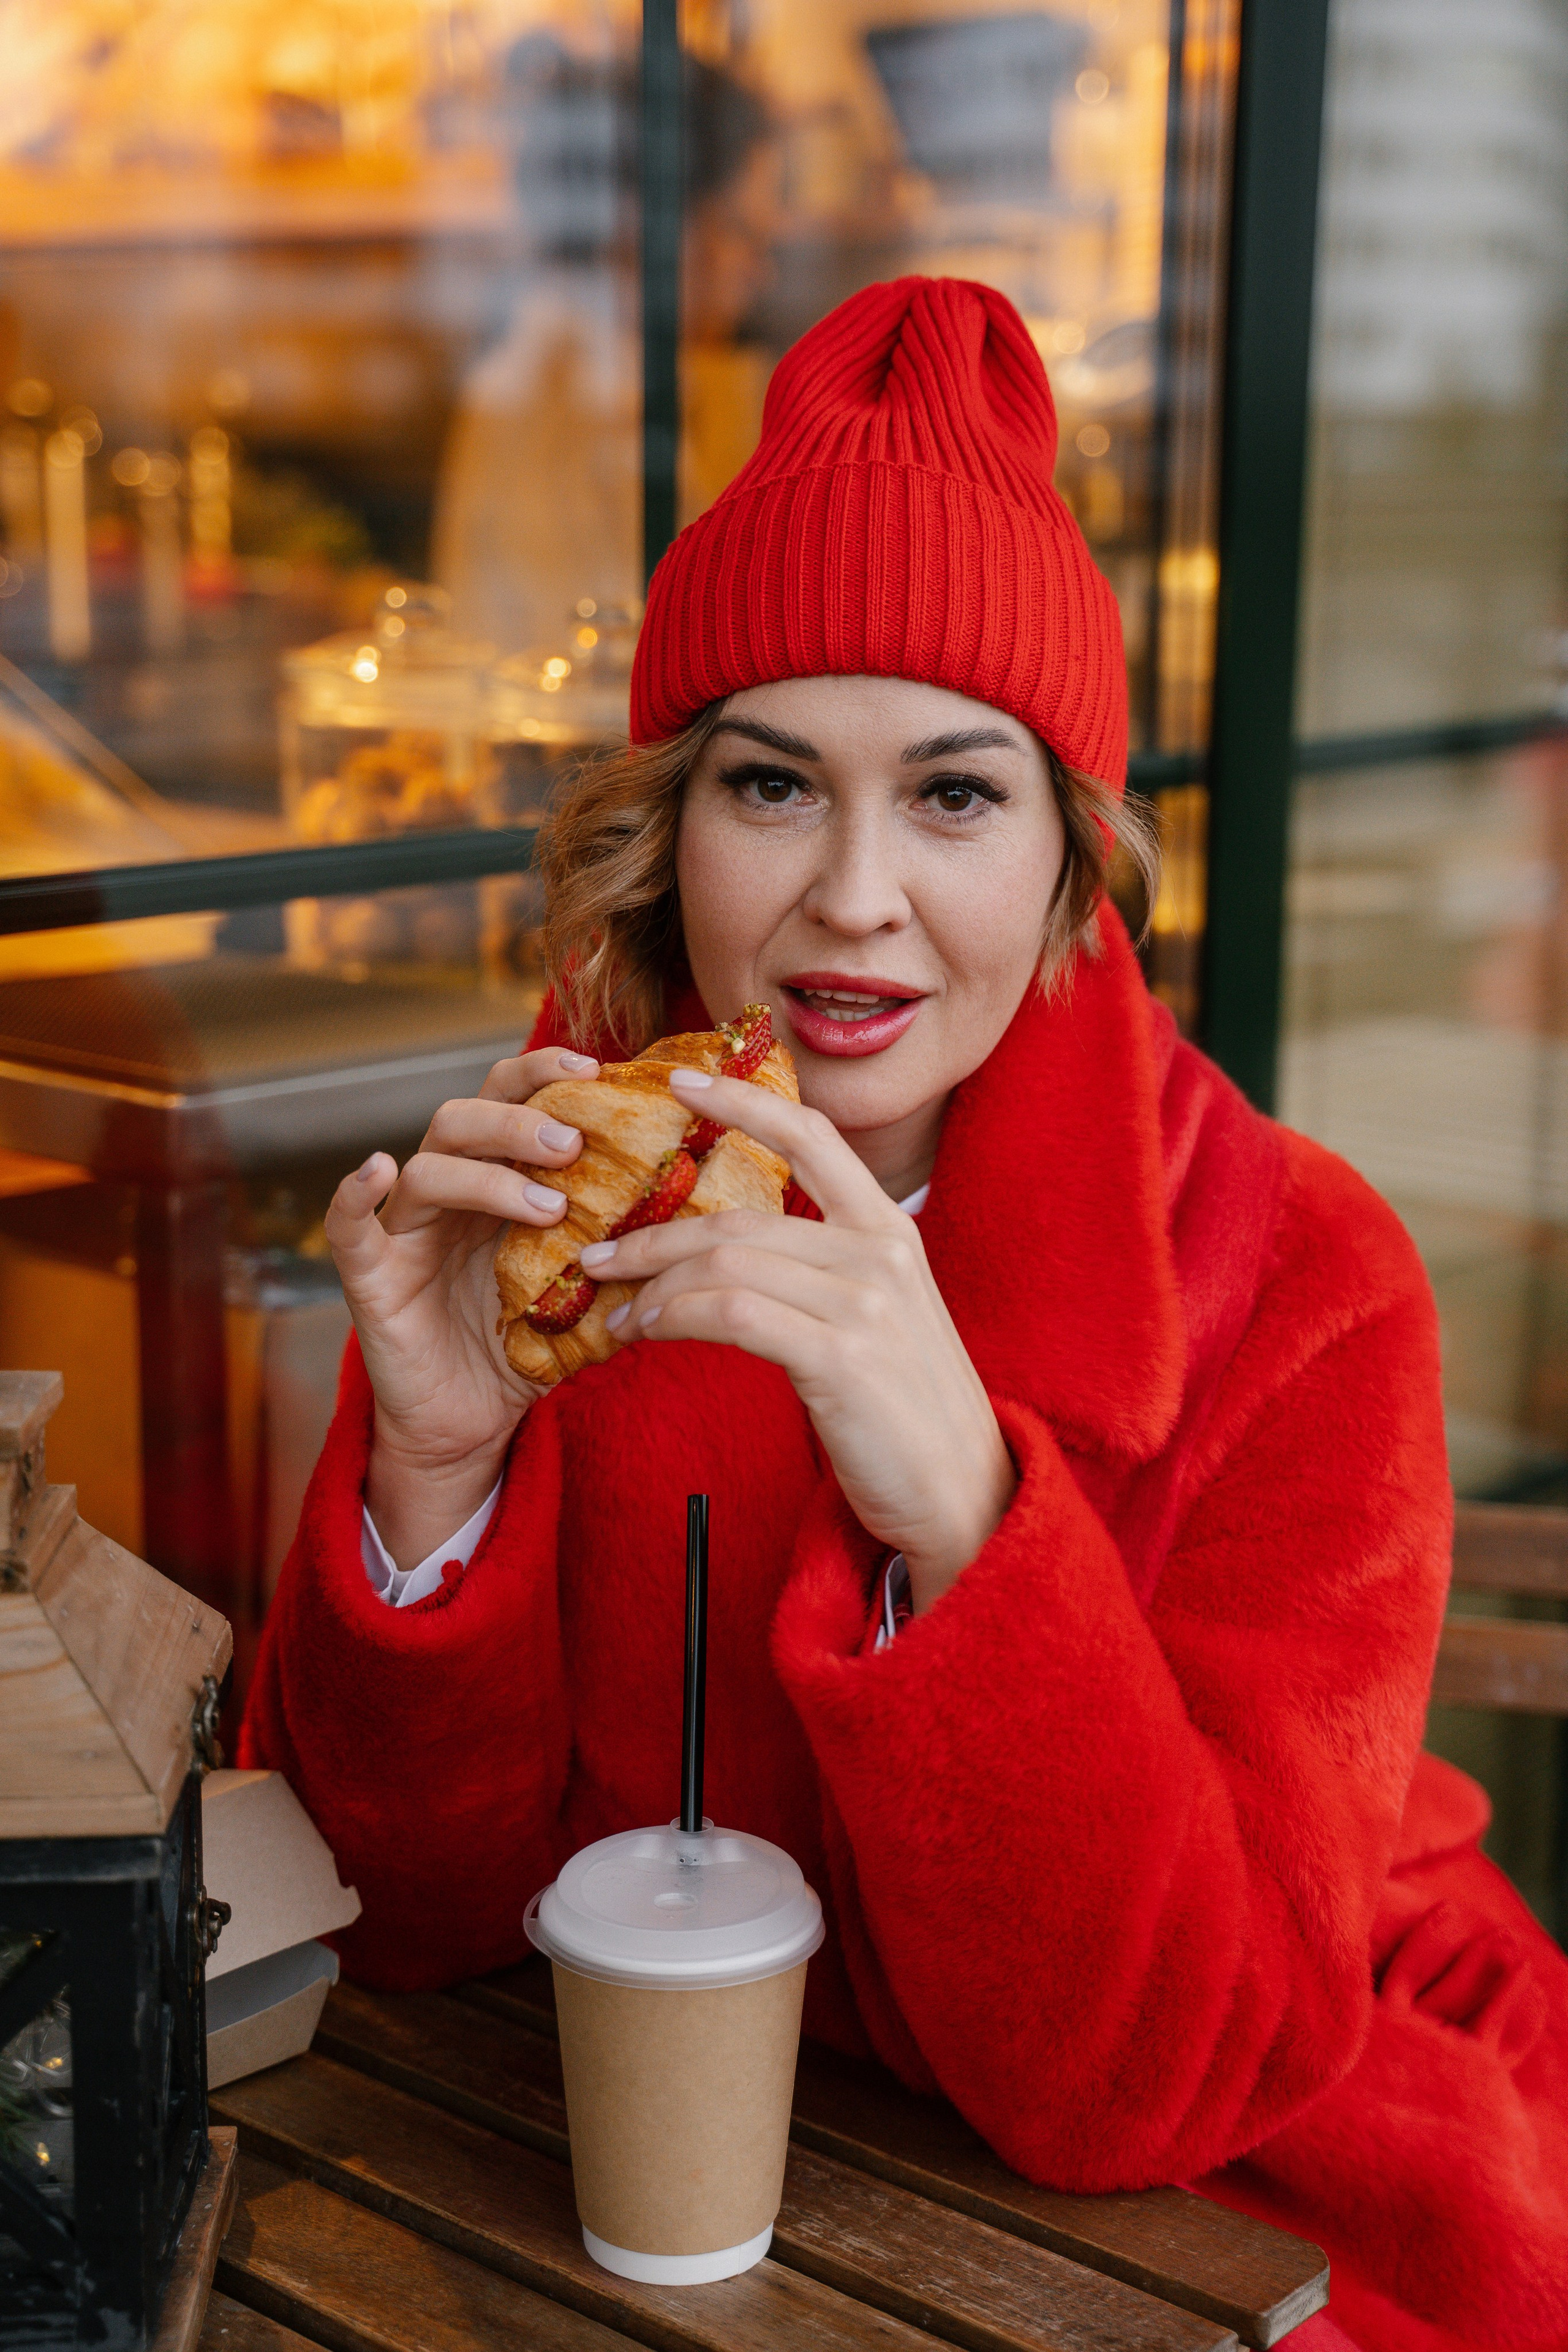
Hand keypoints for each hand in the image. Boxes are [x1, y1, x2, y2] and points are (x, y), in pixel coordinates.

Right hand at [323, 1046, 597, 1567]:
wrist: (473, 1422)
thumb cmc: (528, 1347)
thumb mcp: (585, 1294)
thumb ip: (624, 1256)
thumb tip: (699, 1225)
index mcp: (496, 1182)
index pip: (511, 1101)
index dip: (545, 1073)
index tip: (597, 1068)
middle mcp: (447, 1194)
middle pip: (465, 1118)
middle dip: (521, 1120)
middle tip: (574, 1144)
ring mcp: (406, 1231)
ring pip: (429, 1166)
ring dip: (489, 1175)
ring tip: (548, 1206)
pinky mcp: (371, 1276)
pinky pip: (349, 1226)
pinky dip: (354, 1192)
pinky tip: (379, 1169)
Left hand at [579, 1069, 1015, 1612]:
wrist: (962, 1491)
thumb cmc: (906, 1410)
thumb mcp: (877, 1315)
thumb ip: (821, 1271)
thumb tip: (729, 1253)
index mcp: (888, 1230)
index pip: (811, 1136)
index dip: (743, 1101)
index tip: (681, 1081)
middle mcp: (879, 1252)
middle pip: (739, 1217)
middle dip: (654, 1234)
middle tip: (599, 1252)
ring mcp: (863, 1302)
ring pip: (725, 1263)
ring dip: (653, 1285)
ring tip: (617, 1310)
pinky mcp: (839, 1357)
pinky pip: (729, 1314)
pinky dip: (672, 1317)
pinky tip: (647, 1332)